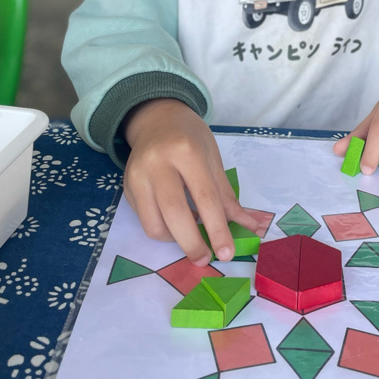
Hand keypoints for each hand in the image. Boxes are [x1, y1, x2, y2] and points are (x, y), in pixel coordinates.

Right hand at [123, 98, 262, 264]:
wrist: (156, 119)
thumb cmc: (191, 139)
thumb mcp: (213, 160)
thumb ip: (228, 197)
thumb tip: (253, 228)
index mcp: (186, 151)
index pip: (205, 197)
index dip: (217, 229)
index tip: (227, 253)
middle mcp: (157, 163)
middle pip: (175, 214)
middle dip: (192, 243)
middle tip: (205, 259)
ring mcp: (137, 176)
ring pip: (154, 225)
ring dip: (175, 239)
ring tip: (190, 233)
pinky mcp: (125, 188)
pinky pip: (145, 221)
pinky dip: (163, 230)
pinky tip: (175, 220)